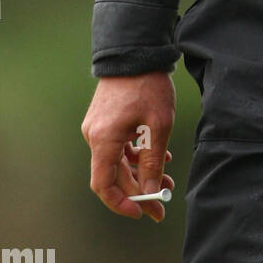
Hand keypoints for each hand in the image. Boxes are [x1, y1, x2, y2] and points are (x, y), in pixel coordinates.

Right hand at [81, 72, 175, 220]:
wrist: (136, 51)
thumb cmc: (148, 85)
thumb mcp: (158, 126)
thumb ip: (152, 162)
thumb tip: (151, 192)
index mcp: (104, 139)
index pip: (104, 184)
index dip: (121, 203)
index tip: (142, 211)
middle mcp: (95, 136)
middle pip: (114, 175)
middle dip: (139, 189)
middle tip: (163, 200)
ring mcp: (98, 127)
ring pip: (118, 161)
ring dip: (141, 172)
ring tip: (167, 177)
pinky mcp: (105, 120)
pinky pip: (118, 146)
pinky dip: (136, 154)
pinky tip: (158, 156)